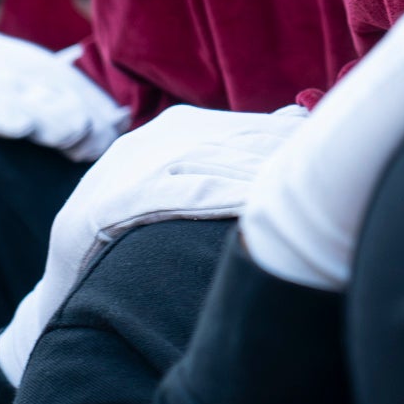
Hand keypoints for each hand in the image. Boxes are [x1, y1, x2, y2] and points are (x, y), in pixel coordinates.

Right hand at [0, 25, 128, 243]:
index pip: (41, 67)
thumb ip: (36, 127)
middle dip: (61, 100)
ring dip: (27, 101)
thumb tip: (110, 128)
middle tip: (95, 134)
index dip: (78, 94)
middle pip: (17, 67)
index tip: (113, 125)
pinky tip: (15, 124)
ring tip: (65, 132)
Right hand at [0, 104, 306, 384]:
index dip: (291, 140)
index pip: (246, 126)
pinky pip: (174, 194)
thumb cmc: (143, 237)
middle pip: (233, 141)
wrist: (68, 286)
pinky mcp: (104, 207)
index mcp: (174, 130)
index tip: (335, 150)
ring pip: (208, 163)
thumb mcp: (188, 186)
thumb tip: (296, 116)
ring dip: (259, 171)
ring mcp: (125, 171)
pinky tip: (252, 202)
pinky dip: (216, 195)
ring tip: (303, 184)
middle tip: (331, 168)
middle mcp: (149, 142)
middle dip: (283, 155)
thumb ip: (234, 152)